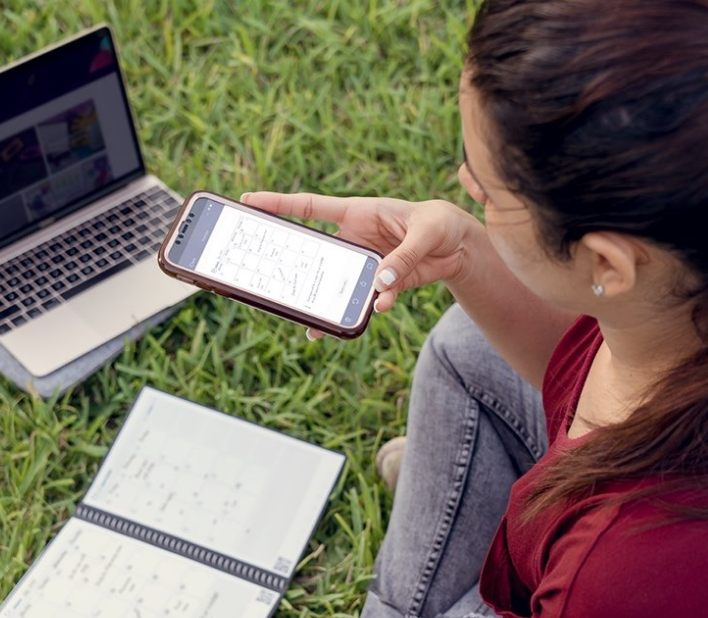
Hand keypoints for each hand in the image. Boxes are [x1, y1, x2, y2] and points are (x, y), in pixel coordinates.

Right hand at [241, 192, 481, 336]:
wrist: (459, 247)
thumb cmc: (439, 224)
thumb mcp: (426, 233)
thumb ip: (404, 256)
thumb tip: (380, 282)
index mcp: (357, 212)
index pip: (310, 208)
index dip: (278, 204)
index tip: (248, 202)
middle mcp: (353, 238)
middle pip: (314, 252)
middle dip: (292, 264)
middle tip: (267, 276)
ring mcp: (363, 263)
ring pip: (334, 283)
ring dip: (324, 302)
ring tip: (312, 325)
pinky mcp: (379, 283)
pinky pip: (364, 301)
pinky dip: (366, 310)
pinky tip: (372, 313)